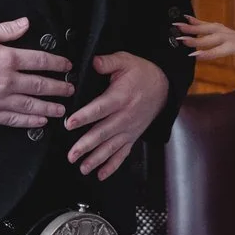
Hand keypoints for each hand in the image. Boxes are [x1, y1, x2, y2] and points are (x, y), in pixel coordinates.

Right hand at [0, 17, 76, 128]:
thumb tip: (26, 23)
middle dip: (58, 87)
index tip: (66, 66)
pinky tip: (40, 122)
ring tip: (62, 109)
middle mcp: (7, 81)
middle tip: (70, 89)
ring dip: (49, 107)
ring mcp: (0, 100)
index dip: (57, 63)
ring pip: (31, 105)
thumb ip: (5, 29)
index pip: (40, 60)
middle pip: (40, 85)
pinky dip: (30, 122)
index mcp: (6, 59)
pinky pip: (14, 120)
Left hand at [65, 52, 170, 178]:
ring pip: (111, 147)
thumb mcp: (126, 61)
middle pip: (103, 133)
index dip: (84, 116)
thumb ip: (108, 61)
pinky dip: (112, 166)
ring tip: (82, 168)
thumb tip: (93, 61)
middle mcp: (125, 117)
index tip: (70, 123)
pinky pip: (122, 154)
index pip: (100, 109)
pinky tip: (100, 174)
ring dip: (96, 159)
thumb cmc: (142, 74)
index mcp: (120, 97)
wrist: (163, 88)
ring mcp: (129, 129)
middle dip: (86, 145)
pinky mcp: (132, 137)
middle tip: (72, 154)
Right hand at [174, 17, 234, 90]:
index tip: (194, 55)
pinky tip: (190, 20)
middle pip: (217, 35)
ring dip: (196, 27)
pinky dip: (203, 24)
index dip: (210, 51)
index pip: (228, 47)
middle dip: (197, 38)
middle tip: (179, 40)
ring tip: (178, 25)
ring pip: (215, 29)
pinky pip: (218, 28)